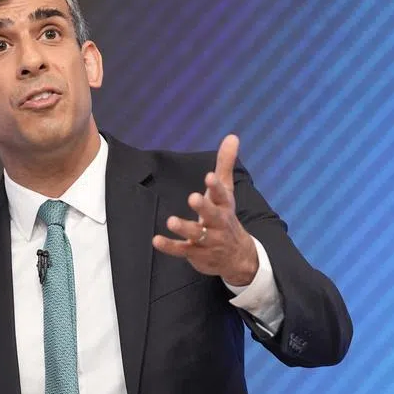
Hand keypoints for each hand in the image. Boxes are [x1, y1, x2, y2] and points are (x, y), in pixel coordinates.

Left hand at [152, 134, 258, 285]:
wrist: (237, 257)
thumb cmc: (226, 217)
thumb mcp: (227, 191)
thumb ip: (225, 164)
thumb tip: (232, 136)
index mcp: (225, 206)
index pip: (222, 195)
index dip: (216, 187)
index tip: (209, 176)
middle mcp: (218, 224)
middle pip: (212, 215)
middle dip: (203, 207)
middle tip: (193, 197)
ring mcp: (208, 240)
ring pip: (197, 235)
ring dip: (184, 228)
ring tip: (171, 221)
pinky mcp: (196, 253)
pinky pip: (182, 250)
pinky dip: (170, 246)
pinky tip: (156, 240)